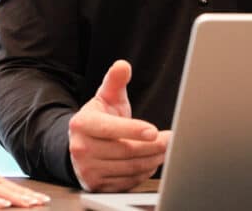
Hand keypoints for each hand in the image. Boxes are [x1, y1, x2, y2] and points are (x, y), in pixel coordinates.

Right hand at [68, 60, 170, 191]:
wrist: (81, 145)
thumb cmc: (98, 119)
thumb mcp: (104, 98)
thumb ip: (114, 81)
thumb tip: (123, 65)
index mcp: (82, 124)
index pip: (110, 128)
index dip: (133, 130)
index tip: (154, 130)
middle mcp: (81, 148)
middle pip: (126, 150)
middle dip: (153, 146)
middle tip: (170, 140)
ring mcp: (88, 169)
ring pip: (130, 167)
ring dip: (153, 160)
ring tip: (165, 150)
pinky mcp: (97, 185)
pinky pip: (128, 181)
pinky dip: (144, 173)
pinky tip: (151, 162)